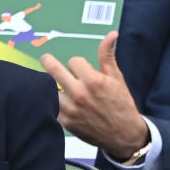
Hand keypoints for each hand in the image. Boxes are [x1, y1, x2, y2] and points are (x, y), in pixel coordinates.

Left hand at [40, 31, 149, 159]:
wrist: (123, 134)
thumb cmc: (121, 105)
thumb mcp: (117, 78)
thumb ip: (108, 55)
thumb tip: (111, 34)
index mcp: (93, 81)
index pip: (74, 61)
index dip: (77, 63)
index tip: (80, 68)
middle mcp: (80, 94)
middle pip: (53, 70)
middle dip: (48, 61)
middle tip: (46, 59)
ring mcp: (71, 109)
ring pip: (50, 89)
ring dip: (50, 83)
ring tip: (52, 82)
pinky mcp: (66, 122)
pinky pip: (51, 106)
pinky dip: (52, 101)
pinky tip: (56, 99)